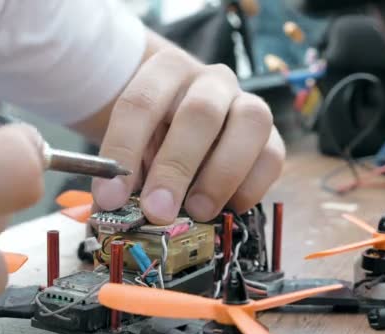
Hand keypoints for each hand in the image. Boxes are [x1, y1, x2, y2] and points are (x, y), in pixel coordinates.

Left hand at [93, 48, 284, 223]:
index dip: (123, 151)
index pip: (141, 103)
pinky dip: (250, 187)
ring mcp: (247, 102)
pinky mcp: (272, 134)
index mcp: (166, 71)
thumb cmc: (156, 135)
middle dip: (176, 168)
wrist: (189, 124)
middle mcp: (211, 80)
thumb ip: (125, 172)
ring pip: (250, 123)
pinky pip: (274, 156)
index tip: (110, 198)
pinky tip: (227, 207)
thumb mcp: (134, 145)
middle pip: (200, 113)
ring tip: (197, 212)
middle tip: (157, 211)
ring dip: (221, 175)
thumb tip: (114, 209)